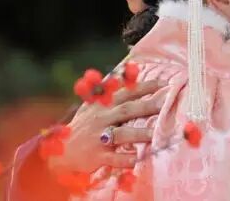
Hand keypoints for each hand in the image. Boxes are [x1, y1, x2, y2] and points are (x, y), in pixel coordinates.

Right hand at [47, 79, 166, 173]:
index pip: (127, 92)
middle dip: (148, 105)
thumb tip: (127, 70)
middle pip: (128, 110)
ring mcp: (99, 137)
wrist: (61, 150)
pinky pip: (113, 158)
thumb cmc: (84, 125)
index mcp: (103, 104)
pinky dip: (125, 159)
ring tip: (158, 134)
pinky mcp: (97, 156)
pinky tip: (138, 160)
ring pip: (123, 134)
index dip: (146, 86)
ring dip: (141, 133)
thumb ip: (109, 90)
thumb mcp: (92, 104)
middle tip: (167, 103)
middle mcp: (102, 118)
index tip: (165, 83)